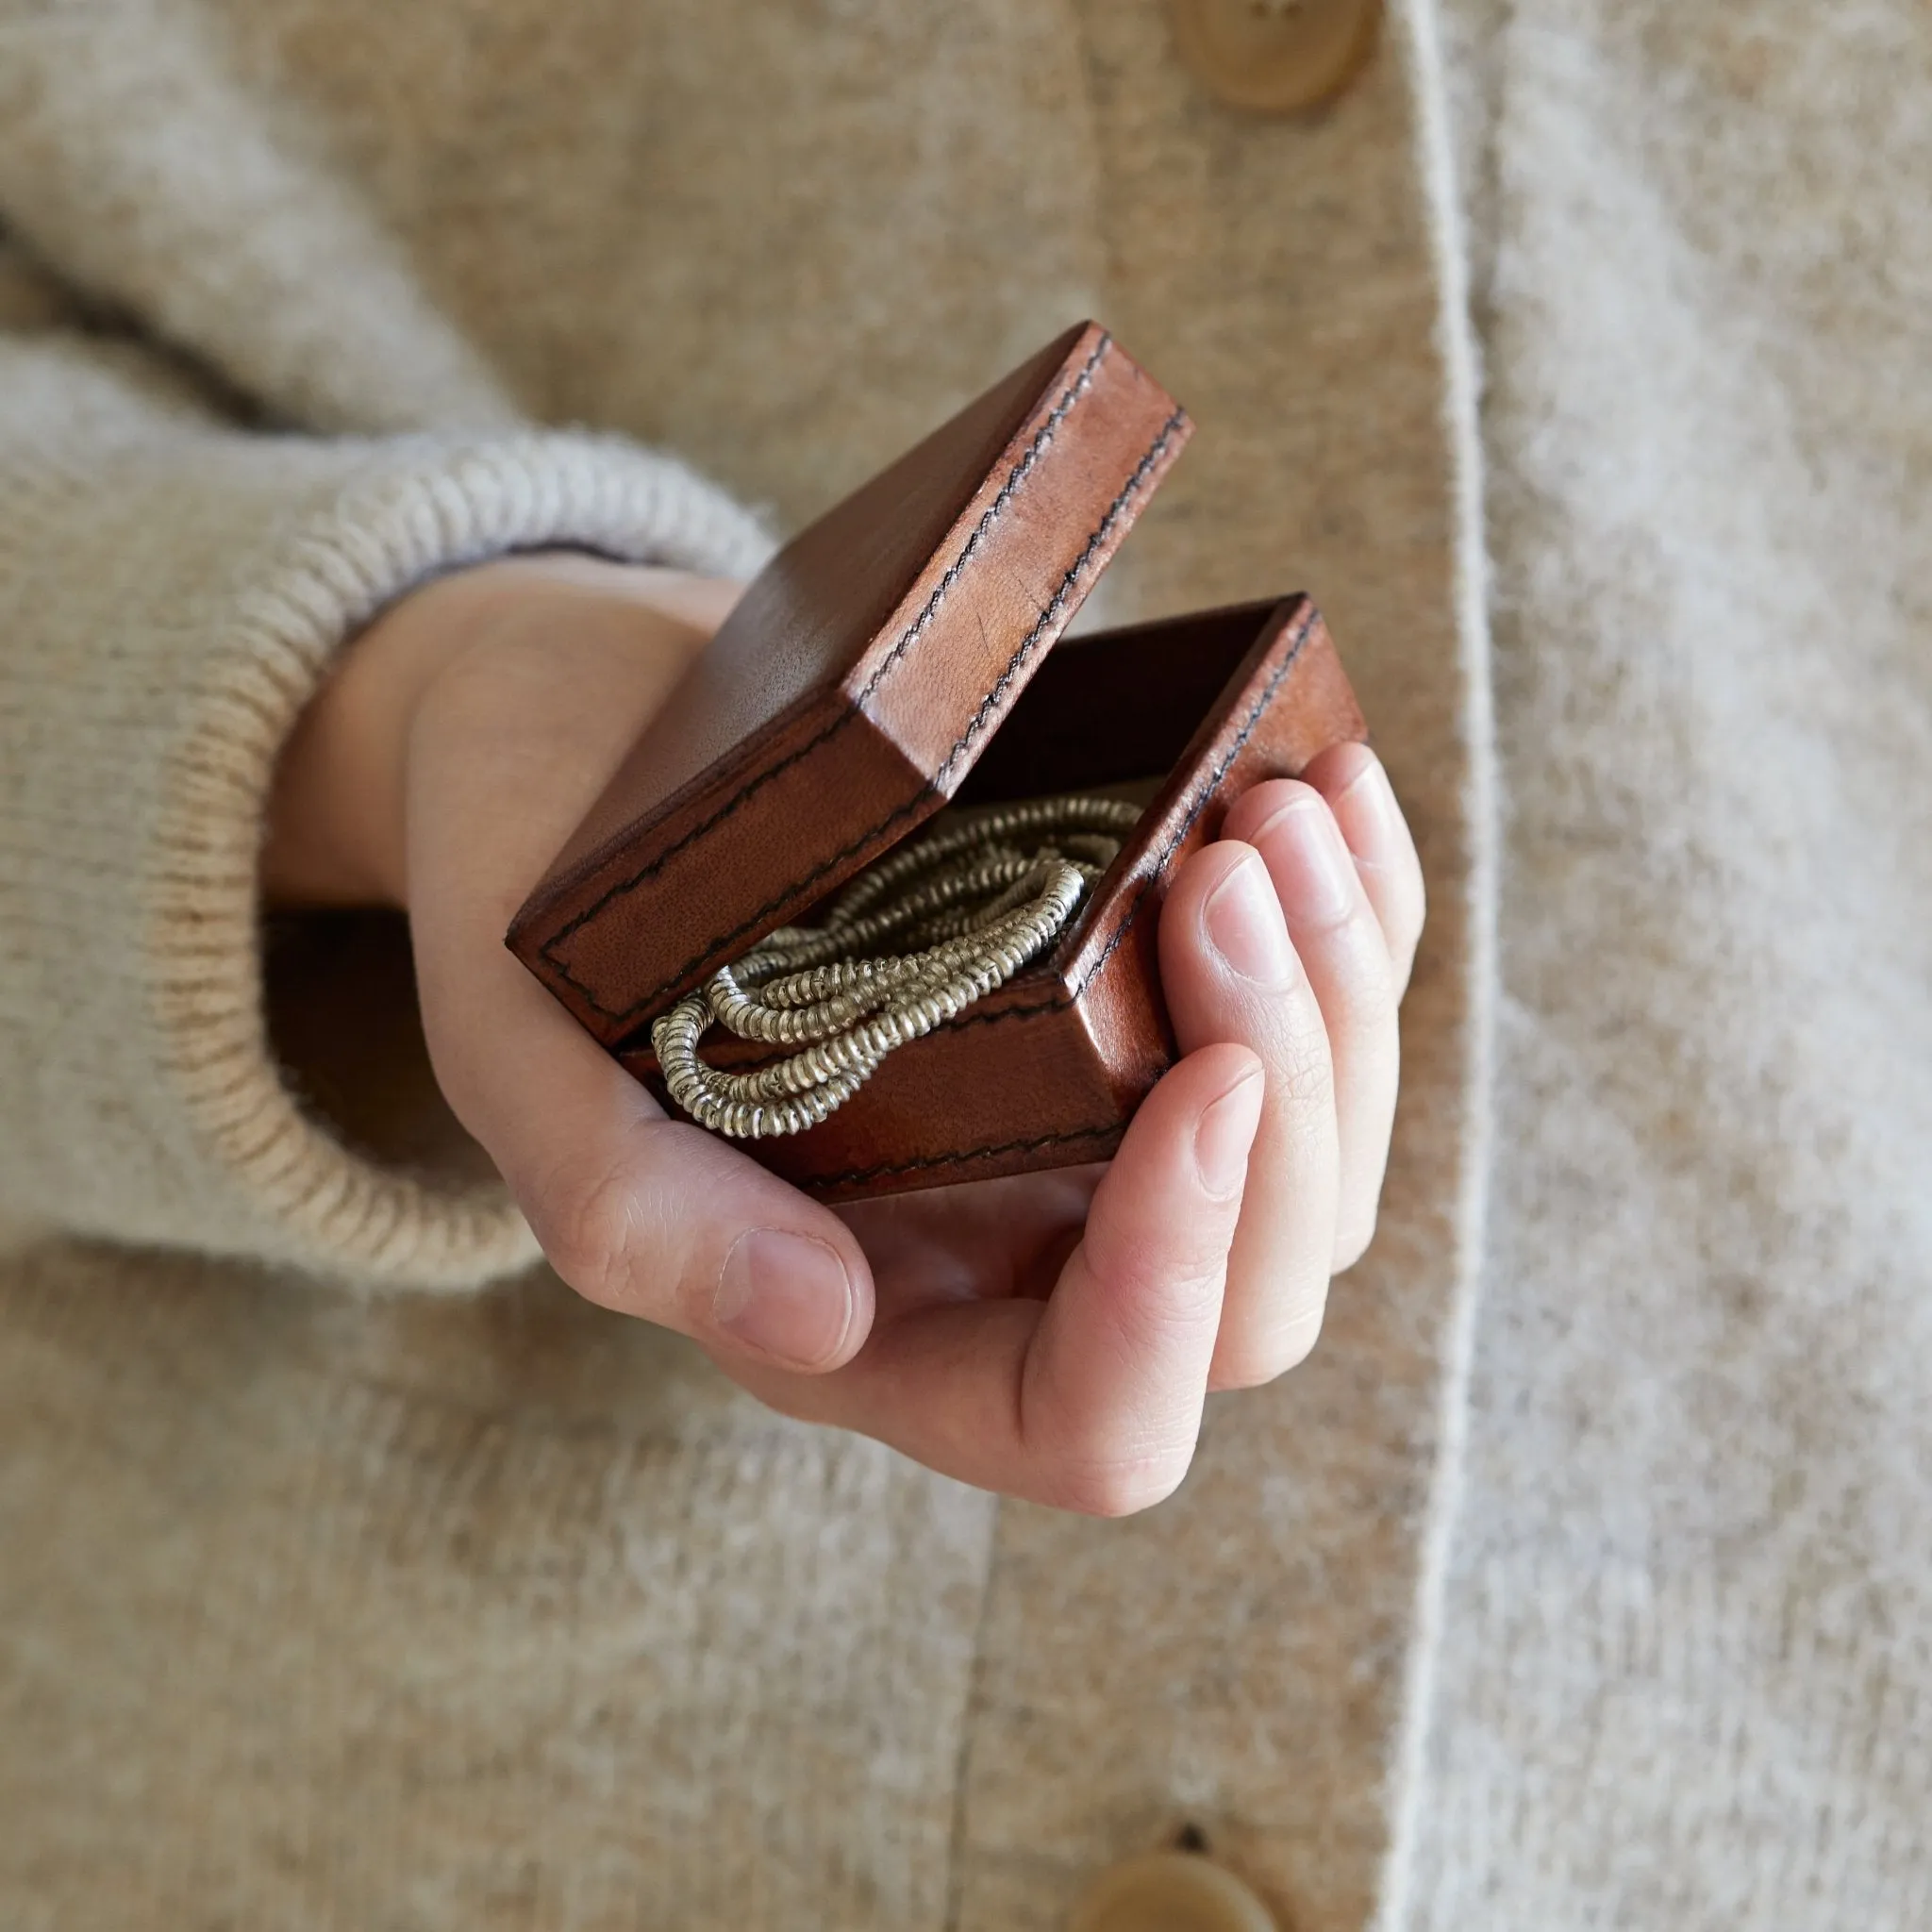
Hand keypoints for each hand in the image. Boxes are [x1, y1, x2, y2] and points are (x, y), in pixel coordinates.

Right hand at [265, 556, 1424, 1512]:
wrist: (580, 738)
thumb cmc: (533, 898)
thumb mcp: (525, 1060)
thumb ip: (632, 1214)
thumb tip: (818, 1325)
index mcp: (874, 1320)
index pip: (1089, 1420)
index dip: (1172, 1296)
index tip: (1197, 1078)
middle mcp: (1012, 1249)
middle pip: (1256, 1296)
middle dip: (1290, 1096)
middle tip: (1228, 870)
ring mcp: (1090, 1125)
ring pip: (1317, 1156)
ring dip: (1345, 990)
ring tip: (1274, 809)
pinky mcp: (1135, 1000)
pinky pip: (1312, 1008)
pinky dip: (1361, 907)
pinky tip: (1326, 781)